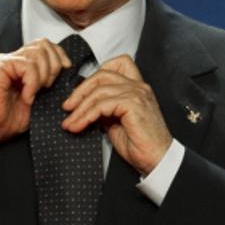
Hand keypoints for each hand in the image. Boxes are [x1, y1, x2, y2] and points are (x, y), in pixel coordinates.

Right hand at [0, 39, 70, 149]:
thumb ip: (48, 90)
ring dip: (44, 74)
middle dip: (55, 65)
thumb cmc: (2, 120)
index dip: (60, 56)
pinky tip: (27, 97)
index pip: (46, 47)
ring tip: (36, 93)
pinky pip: (27, 65)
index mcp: (23, 68)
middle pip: (44, 44)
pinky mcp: (0, 66)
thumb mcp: (35, 104)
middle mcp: (15, 61)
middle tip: (48, 87)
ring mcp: (7, 62)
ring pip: (38, 52)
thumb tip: (68, 82)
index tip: (66, 73)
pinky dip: (33, 82)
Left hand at [61, 54, 172, 174]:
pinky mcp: (133, 105)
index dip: (96, 74)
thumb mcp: (116, 122)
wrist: (156, 160)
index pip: (117, 64)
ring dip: (80, 108)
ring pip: (99, 91)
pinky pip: (102, 104)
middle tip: (68, 107)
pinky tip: (80, 125)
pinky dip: (87, 115)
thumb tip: (84, 105)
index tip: (81, 93)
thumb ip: (105, 108)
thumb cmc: (140, 145)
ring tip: (70, 122)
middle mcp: (139, 87)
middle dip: (80, 91)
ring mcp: (137, 94)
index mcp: (137, 88)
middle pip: (102, 75)